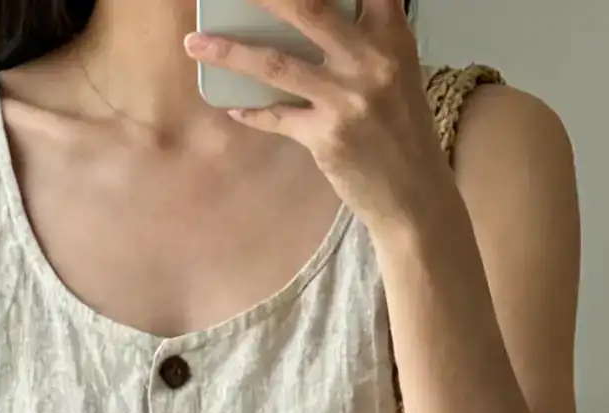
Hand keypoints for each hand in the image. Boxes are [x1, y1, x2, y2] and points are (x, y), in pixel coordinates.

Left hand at [184, 0, 444, 235]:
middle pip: (307, 8)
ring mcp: (346, 100)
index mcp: (391, 36)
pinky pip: (276, 117)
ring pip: (276, 63)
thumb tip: (305, 17)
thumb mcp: (396, 71)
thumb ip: (362, 39)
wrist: (414, 197)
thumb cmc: (402, 129)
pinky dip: (251, 112)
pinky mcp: (326, 137)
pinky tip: (233, 107)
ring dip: (229, 51)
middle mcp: (370, 61)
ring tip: (194, 43)